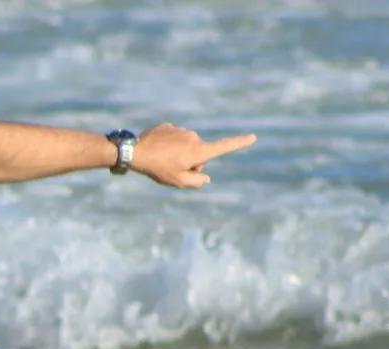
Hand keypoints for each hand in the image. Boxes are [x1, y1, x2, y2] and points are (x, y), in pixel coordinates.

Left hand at [131, 123, 256, 188]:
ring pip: (185, 145)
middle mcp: (193, 137)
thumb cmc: (159, 169)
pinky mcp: (168, 126)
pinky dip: (168, 146)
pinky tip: (156, 151)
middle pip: (199, 153)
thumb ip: (197, 182)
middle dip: (190, 162)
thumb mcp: (179, 182)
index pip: (224, 146)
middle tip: (173, 169)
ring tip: (162, 160)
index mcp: (199, 151)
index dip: (239, 143)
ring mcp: (180, 130)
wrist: (136, 151)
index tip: (253, 137)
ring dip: (178, 154)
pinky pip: (173, 138)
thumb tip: (205, 178)